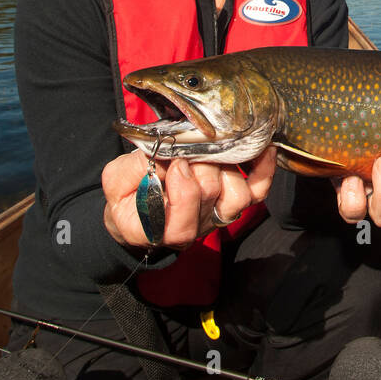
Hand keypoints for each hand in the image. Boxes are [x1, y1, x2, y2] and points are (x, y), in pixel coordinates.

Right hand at [102, 146, 276, 248]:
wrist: (141, 206)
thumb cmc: (128, 193)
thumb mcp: (116, 180)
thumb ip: (133, 169)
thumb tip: (165, 155)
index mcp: (159, 230)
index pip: (180, 225)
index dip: (182, 189)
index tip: (173, 163)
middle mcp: (193, 229)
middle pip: (211, 197)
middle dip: (201, 166)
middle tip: (190, 151)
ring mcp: (215, 217)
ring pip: (237, 196)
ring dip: (226, 168)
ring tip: (210, 153)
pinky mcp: (233, 205)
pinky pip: (258, 191)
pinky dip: (263, 170)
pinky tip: (263, 149)